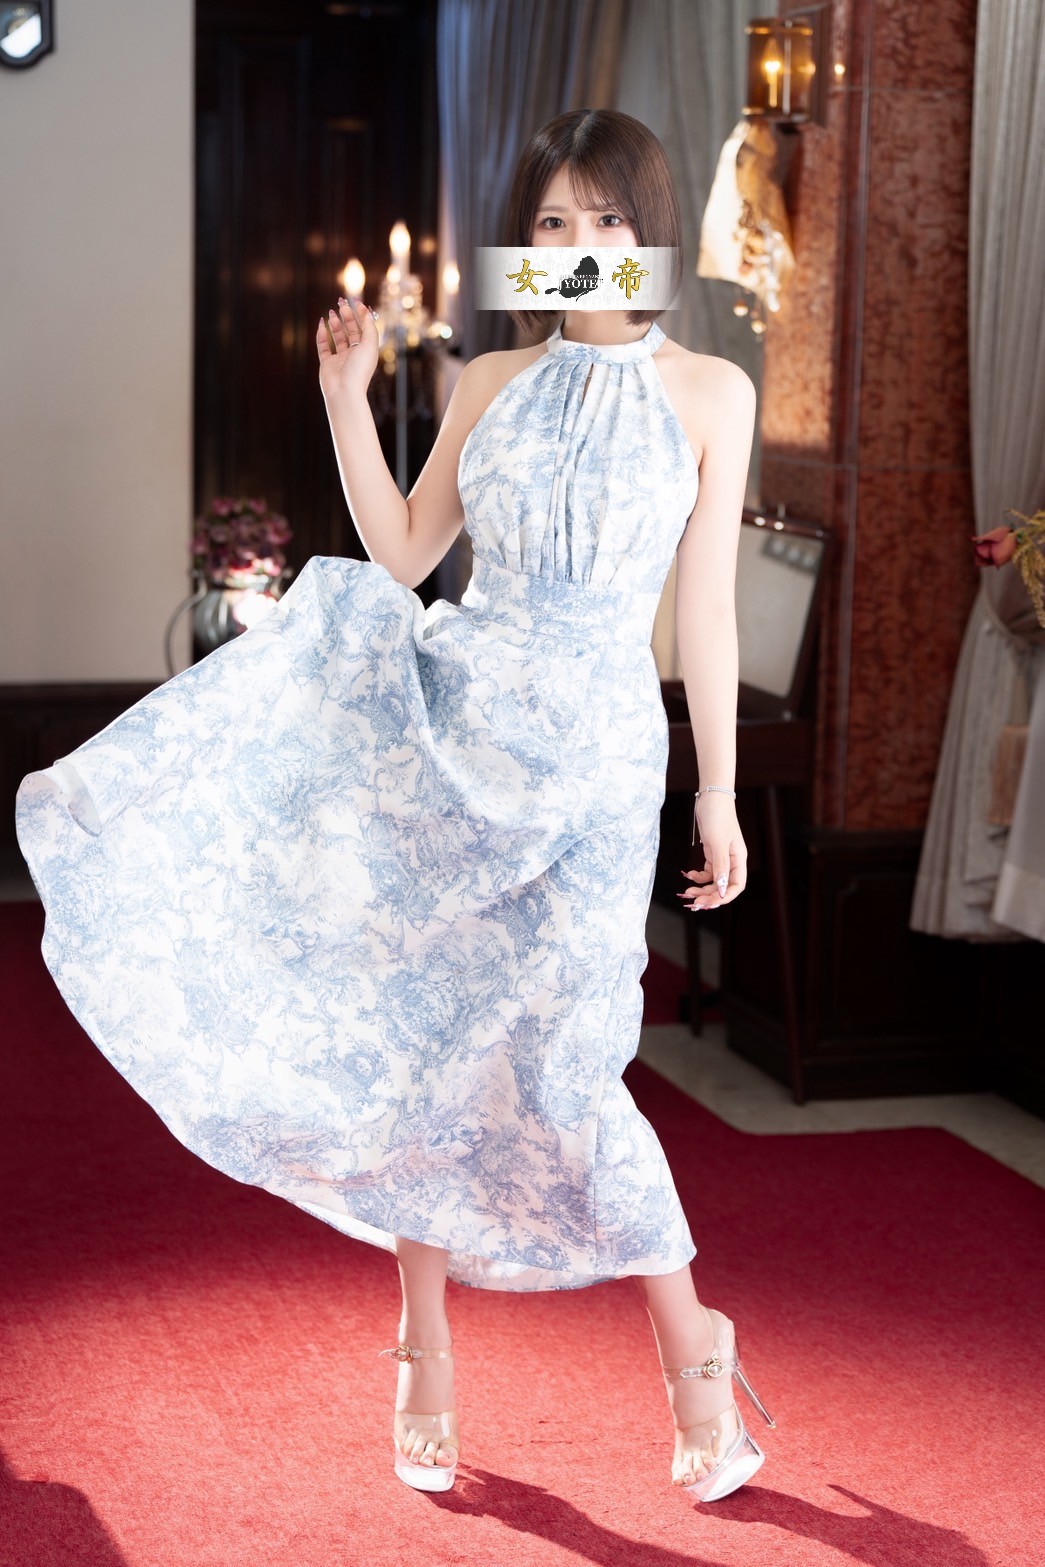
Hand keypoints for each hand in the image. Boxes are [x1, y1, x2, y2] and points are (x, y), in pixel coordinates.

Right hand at [316, 296, 379, 401]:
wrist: (344, 391)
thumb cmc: (359, 369)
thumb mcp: (369, 344)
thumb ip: (368, 326)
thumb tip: (366, 310)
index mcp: (366, 351)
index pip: (364, 329)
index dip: (360, 314)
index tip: (355, 301)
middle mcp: (354, 354)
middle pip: (351, 331)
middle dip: (347, 316)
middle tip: (341, 303)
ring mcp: (340, 359)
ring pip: (337, 337)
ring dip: (335, 324)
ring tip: (332, 313)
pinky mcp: (327, 364)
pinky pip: (323, 346)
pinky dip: (322, 335)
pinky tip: (321, 324)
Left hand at [677, 794, 747, 909]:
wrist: (711, 798)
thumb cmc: (718, 817)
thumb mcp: (718, 843)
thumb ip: (720, 866)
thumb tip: (721, 889)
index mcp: (739, 860)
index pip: (736, 886)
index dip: (724, 897)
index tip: (709, 903)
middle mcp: (732, 861)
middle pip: (723, 887)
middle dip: (709, 896)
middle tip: (694, 903)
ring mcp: (722, 857)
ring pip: (713, 881)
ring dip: (701, 888)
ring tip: (687, 892)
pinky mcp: (712, 853)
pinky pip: (706, 871)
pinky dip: (697, 876)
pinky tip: (687, 874)